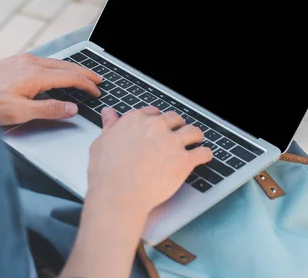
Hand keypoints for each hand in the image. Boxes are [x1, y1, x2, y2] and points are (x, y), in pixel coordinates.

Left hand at [0, 53, 101, 125]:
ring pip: (55, 62)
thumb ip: (49, 109)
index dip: (86, 84)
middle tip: (98, 79)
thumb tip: (71, 108)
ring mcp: (22, 60)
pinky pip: (44, 61)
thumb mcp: (21, 112)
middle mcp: (31, 63)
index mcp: (36, 75)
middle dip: (85, 73)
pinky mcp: (15, 61)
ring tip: (82, 75)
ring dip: (72, 69)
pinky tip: (57, 71)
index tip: (96, 91)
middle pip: (66, 66)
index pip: (70, 77)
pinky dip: (58, 67)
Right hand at [86, 107, 212, 219]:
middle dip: (177, 125)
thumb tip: (109, 114)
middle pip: (175, 119)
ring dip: (195, 136)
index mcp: (136, 120)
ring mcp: (173, 143)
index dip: (157, 120)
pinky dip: (206, 154)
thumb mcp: (101, 143)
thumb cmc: (106, 173)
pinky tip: (205, 156)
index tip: (159, 126)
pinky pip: (203, 153)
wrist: (119, 195)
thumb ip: (110, 126)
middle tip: (177, 134)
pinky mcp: (184, 161)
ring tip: (196, 140)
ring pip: (193, 132)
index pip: (153, 112)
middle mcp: (157, 127)